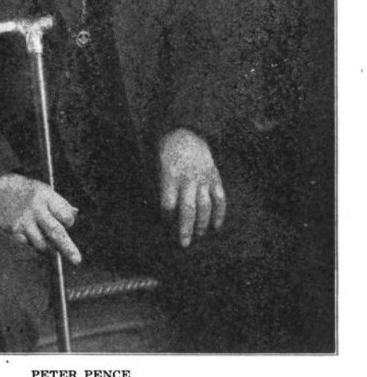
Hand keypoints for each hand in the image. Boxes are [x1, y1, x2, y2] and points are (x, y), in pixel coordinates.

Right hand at [0, 173, 81, 264]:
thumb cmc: (22, 188)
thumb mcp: (42, 189)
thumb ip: (57, 202)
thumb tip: (75, 213)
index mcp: (45, 195)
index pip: (65, 214)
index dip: (68, 221)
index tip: (66, 221)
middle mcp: (36, 208)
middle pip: (56, 232)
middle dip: (68, 248)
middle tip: (77, 260)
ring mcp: (24, 221)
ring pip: (42, 243)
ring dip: (48, 247)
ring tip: (48, 244)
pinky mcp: (13, 230)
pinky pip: (28, 244)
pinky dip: (33, 244)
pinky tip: (31, 236)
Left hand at [159, 128, 225, 247]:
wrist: (186, 132)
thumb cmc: (167, 152)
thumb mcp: (156, 166)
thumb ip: (159, 187)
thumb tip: (161, 211)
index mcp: (170, 175)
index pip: (168, 203)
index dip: (166, 217)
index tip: (164, 225)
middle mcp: (188, 178)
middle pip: (188, 208)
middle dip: (186, 228)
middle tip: (184, 244)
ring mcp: (203, 178)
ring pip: (205, 206)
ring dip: (202, 224)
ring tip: (198, 236)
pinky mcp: (214, 176)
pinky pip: (220, 198)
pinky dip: (220, 213)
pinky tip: (216, 226)